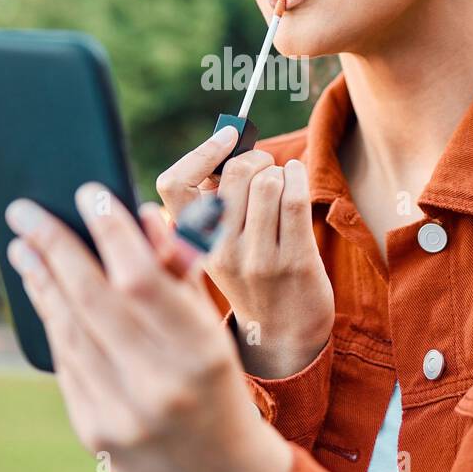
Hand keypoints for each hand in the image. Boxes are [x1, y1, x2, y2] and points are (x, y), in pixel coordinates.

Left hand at [4, 183, 293, 471]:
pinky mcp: (92, 430)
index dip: (111, 232)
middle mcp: (157, 384)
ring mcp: (120, 411)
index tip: (90, 192)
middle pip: (91, 299)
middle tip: (25, 211)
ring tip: (24, 244)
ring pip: (69, 329)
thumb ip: (179, 273)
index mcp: (198, 352)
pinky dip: (50, 318)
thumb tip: (141, 216)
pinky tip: (40, 289)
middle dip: (54, 246)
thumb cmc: (217, 385)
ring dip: (40, 279)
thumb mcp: (212, 330)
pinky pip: (65, 361)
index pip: (141, 280)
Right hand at [157, 131, 333, 379]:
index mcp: (192, 244)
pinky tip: (297, 178)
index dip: (201, 152)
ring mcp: (257, 259)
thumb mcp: (216, 247)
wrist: (282, 334)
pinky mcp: (295, 262)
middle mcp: (219, 252)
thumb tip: (224, 149)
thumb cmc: (251, 277)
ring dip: (280, 170)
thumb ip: (212, 206)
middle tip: (264, 164)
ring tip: (282, 179)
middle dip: (255, 157)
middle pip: (233, 173)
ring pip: (267, 182)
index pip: (174, 185)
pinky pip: (294, 200)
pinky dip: (298, 176)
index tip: (226, 137)